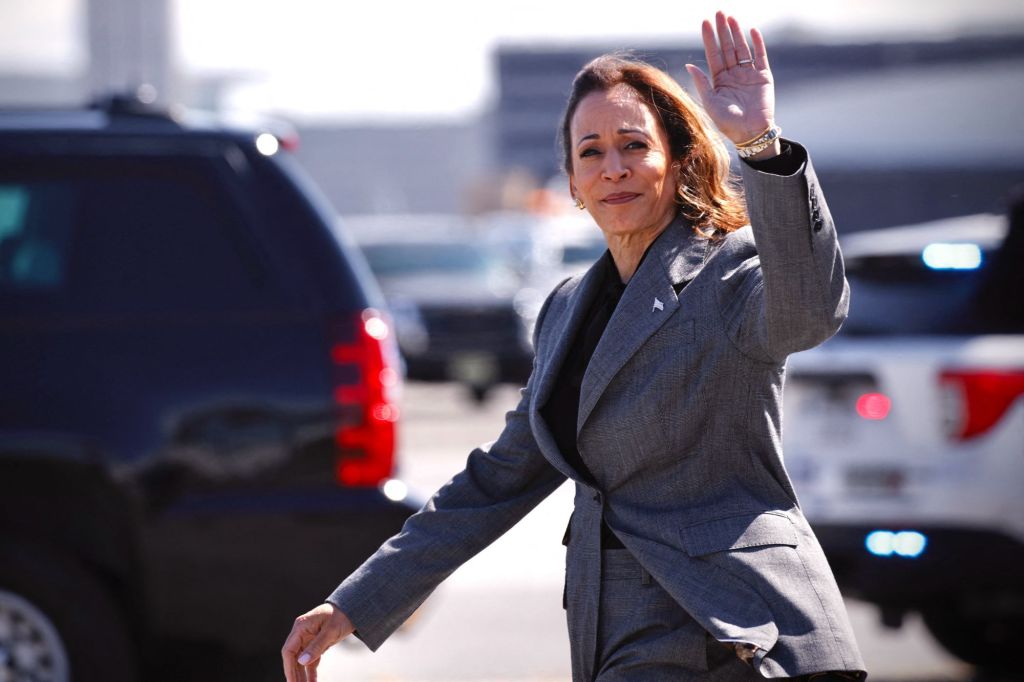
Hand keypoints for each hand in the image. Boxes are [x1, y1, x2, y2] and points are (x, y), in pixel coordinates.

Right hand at [282, 603, 354, 681]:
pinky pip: (311, 660)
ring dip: (301, 675)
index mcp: (301, 626)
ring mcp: (308, 639)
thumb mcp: (331, 631)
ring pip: (301, 661)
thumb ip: (317, 646)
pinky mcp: (316, 644)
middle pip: (293, 657)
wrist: (353, 608)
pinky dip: (311, 672)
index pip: (289, 650)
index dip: (289, 667)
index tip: (292, 681)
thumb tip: (301, 661)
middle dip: (294, 674)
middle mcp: (301, 633)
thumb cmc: (342, 616)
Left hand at [685, 11, 776, 152]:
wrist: (750, 133)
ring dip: (737, 33)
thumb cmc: (727, 122)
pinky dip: (757, 43)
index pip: (713, 54)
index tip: (705, 23)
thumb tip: (689, 66)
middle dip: (723, 30)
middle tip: (719, 13)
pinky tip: (751, 31)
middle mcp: (733, 74)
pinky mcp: (764, 76)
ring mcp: (749, 74)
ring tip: (731, 18)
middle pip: (727, 47)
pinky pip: (760, 56)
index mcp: (719, 80)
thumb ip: (702, 83)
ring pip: (742, 48)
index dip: (709, 39)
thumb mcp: (710, 102)